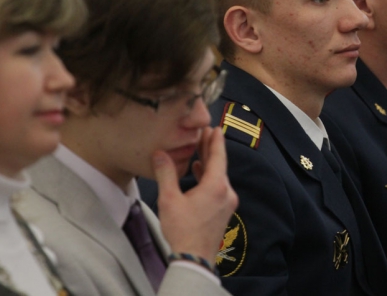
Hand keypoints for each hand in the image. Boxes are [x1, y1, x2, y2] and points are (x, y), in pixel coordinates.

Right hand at [152, 126, 238, 262]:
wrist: (194, 258)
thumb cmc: (182, 230)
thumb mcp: (169, 199)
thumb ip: (166, 173)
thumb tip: (160, 154)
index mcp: (216, 186)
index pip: (218, 157)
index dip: (215, 141)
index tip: (214, 128)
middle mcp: (226, 192)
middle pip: (219, 165)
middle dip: (211, 149)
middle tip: (205, 133)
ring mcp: (227, 203)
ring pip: (219, 176)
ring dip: (210, 163)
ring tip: (200, 150)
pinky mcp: (223, 211)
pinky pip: (218, 187)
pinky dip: (209, 177)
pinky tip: (200, 174)